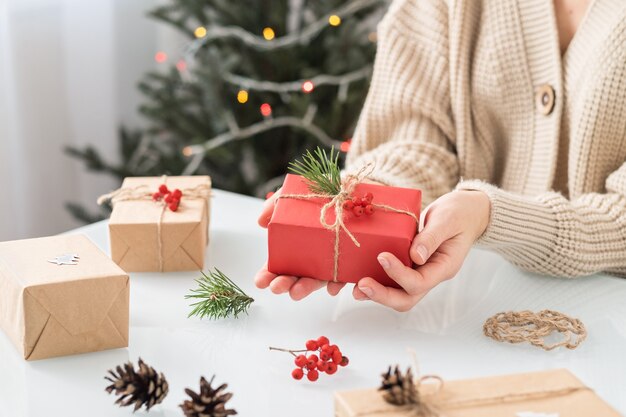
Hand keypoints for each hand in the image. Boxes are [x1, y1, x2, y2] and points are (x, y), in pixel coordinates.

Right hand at [255, 188, 345, 298]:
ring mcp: (331, 259)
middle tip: (276, 287)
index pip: (280, 264)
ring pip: (317, 279)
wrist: (353, 186)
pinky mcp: (351, 259)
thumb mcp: (296, 193)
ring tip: (295, 293)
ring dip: (306, 288)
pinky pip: (346, 275)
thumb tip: (261, 222)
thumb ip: (276, 204)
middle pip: (296, 275)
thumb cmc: (321, 191)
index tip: (260, 282)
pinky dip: (338, 284)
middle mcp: (312, 255)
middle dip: (285, 284)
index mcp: (296, 245)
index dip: (268, 274)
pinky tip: (332, 288)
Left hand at [353, 190, 490, 311]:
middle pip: (407, 298)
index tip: (382, 256)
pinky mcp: (408, 265)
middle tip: (361, 285)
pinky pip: (391, 279)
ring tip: (353, 287)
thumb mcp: (448, 220)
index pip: (420, 281)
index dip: (399, 274)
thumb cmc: (460, 213)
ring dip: (375, 293)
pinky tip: (356, 275)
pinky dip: (375, 279)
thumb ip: (432, 237)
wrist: (465, 212)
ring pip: (397, 293)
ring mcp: (419, 272)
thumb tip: (416, 256)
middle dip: (383, 295)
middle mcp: (430, 275)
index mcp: (444, 267)